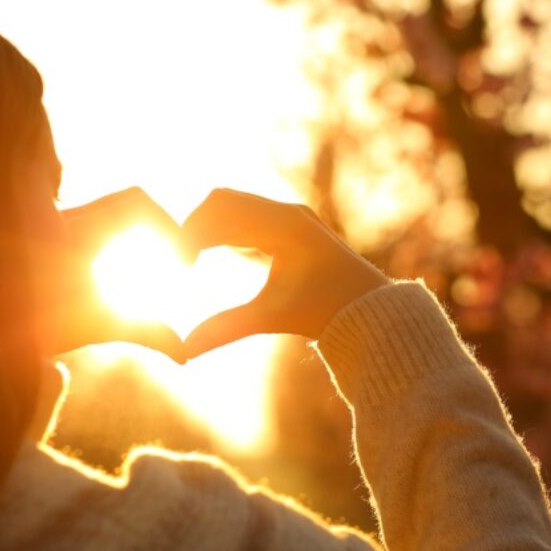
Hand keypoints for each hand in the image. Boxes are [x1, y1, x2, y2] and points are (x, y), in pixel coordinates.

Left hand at [52, 187, 186, 362]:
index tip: (182, 264)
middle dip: (160, 228)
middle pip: (130, 201)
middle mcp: (68, 216)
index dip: (169, 227)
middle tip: (175, 262)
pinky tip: (118, 273)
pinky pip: (94, 220)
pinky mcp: (50, 231)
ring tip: (152, 269)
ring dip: (139, 233)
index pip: (138, 204)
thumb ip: (142, 332)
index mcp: (80, 230)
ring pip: (112, 209)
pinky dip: (116, 240)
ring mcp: (57, 220)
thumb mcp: (91, 326)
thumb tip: (183, 354)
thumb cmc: (30, 325)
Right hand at [182, 188, 388, 358]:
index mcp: (283, 224)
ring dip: (210, 228)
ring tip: (190, 260)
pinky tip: (212, 256)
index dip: (191, 230)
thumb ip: (226, 328)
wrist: (372, 312)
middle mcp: (287, 212)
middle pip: (224, 201)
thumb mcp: (272, 317)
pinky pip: (249, 218)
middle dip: (196, 226)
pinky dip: (226, 232)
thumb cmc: (326, 312)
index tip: (179, 263)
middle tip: (179, 259)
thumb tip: (185, 350)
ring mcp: (291, 218)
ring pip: (235, 207)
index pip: (221, 207)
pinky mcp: (292, 228)